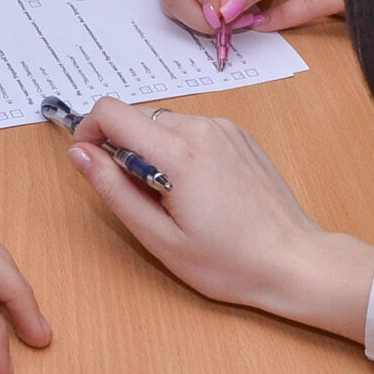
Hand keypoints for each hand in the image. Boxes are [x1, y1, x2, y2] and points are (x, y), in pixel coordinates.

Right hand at [67, 97, 373, 336]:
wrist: (294, 260)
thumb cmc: (227, 262)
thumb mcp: (159, 237)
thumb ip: (114, 190)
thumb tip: (79, 153)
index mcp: (179, 152)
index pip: (111, 111)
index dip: (89, 132)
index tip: (92, 164)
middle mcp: (202, 127)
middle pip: (137, 117)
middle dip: (123, 148)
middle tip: (140, 197)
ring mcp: (225, 128)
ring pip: (164, 123)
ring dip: (153, 151)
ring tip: (174, 199)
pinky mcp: (240, 135)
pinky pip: (193, 130)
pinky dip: (181, 151)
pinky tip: (200, 191)